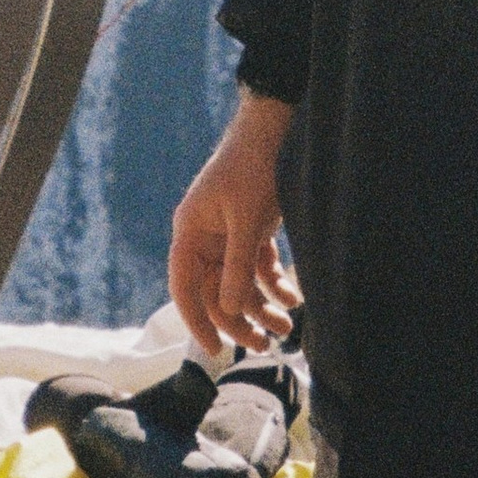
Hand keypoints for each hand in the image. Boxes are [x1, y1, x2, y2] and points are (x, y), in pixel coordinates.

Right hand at [169, 92, 299, 360]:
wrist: (275, 127)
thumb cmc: (254, 167)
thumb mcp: (247, 219)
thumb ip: (237, 265)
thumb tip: (228, 309)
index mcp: (190, 231)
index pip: (184, 286)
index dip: (196, 320)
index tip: (214, 349)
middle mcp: (205, 236)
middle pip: (215, 290)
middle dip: (239, 319)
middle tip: (264, 345)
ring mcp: (227, 233)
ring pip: (239, 281)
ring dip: (261, 306)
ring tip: (286, 328)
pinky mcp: (250, 228)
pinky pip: (257, 266)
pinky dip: (274, 283)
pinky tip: (292, 298)